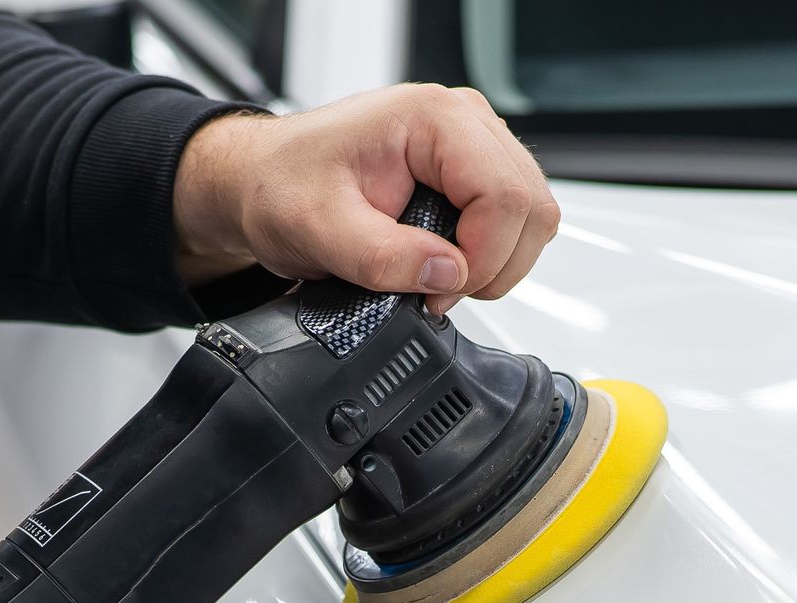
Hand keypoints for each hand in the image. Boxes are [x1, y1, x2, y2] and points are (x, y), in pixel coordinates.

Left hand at [172, 86, 559, 311]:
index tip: (436, 290)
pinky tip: (440, 264)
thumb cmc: (283, 187)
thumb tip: (446, 276)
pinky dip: (485, 259)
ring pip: (531, 219)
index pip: (507, 196)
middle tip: (434, 290)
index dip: (482, 259)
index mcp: (433, 119)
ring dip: (491, 265)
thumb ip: (382, 256)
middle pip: (532, 208)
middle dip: (491, 266)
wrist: (264, 183)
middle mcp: (464, 123)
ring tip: (432, 278)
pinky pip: (512, 224)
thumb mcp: (318, 230)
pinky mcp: (470, 174)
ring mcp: (473, 147)